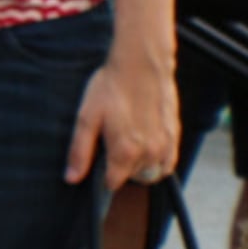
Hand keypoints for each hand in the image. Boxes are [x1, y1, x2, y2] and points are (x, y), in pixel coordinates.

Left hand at [65, 47, 181, 189]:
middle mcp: (149, 153)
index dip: (102, 175)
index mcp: (125, 152)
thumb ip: (80, 152)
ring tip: (129, 142)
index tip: (98, 161)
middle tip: (112, 146)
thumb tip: (71, 179)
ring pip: (152, 172)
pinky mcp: (175, 135)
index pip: (113, 183)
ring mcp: (165, 145)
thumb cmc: (110, 89)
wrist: (141, 65)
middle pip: (133, 178)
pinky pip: (169, 162)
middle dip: (121, 169)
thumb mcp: (86, 118)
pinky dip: (158, 160)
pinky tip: (146, 142)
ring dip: (140, 165)